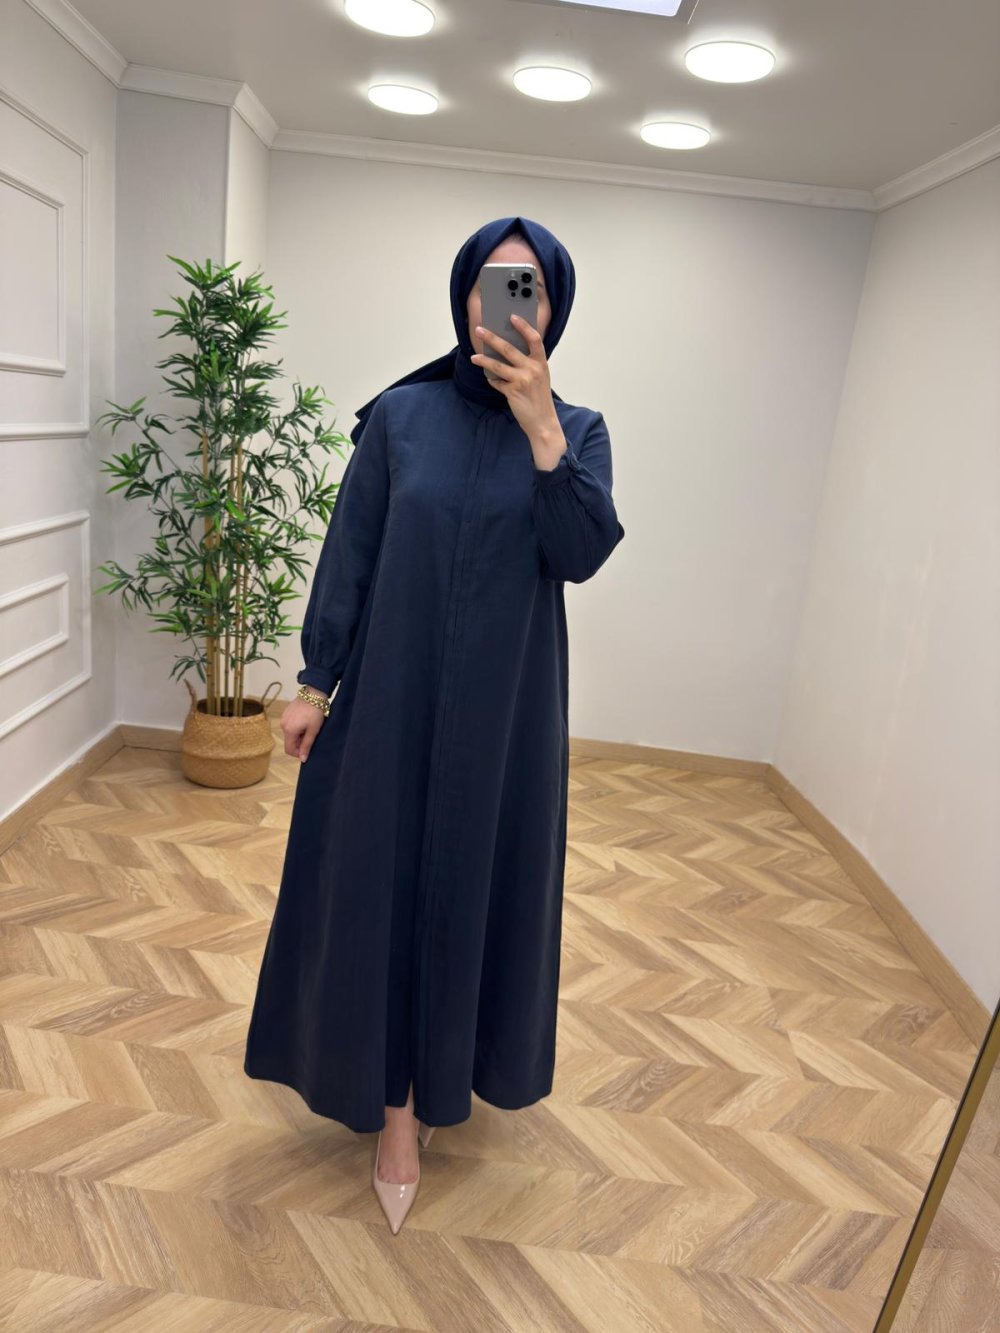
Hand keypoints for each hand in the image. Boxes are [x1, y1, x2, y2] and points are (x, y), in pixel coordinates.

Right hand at [281, 695, 325, 761]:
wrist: (313, 694)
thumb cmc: (315, 712)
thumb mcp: (313, 731)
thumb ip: (306, 745)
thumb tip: (303, 759)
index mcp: (289, 731)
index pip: (289, 750)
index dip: (298, 753)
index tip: (308, 748)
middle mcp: (283, 725)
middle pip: (289, 741)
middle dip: (299, 742)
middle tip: (311, 735)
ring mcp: (283, 718)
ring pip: (290, 733)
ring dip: (298, 734)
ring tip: (309, 726)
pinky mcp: (286, 713)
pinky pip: (289, 725)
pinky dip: (296, 727)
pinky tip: (305, 721)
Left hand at [471, 315, 559, 439]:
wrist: (543, 422)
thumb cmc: (539, 398)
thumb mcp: (539, 377)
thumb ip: (528, 364)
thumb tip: (506, 352)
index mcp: (541, 363)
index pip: (534, 339)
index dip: (523, 326)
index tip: (512, 317)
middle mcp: (533, 369)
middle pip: (508, 348)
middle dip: (491, 338)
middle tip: (479, 330)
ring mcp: (522, 380)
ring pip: (497, 365)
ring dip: (483, 360)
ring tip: (474, 357)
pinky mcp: (512, 392)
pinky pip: (497, 383)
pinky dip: (492, 381)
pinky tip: (490, 380)